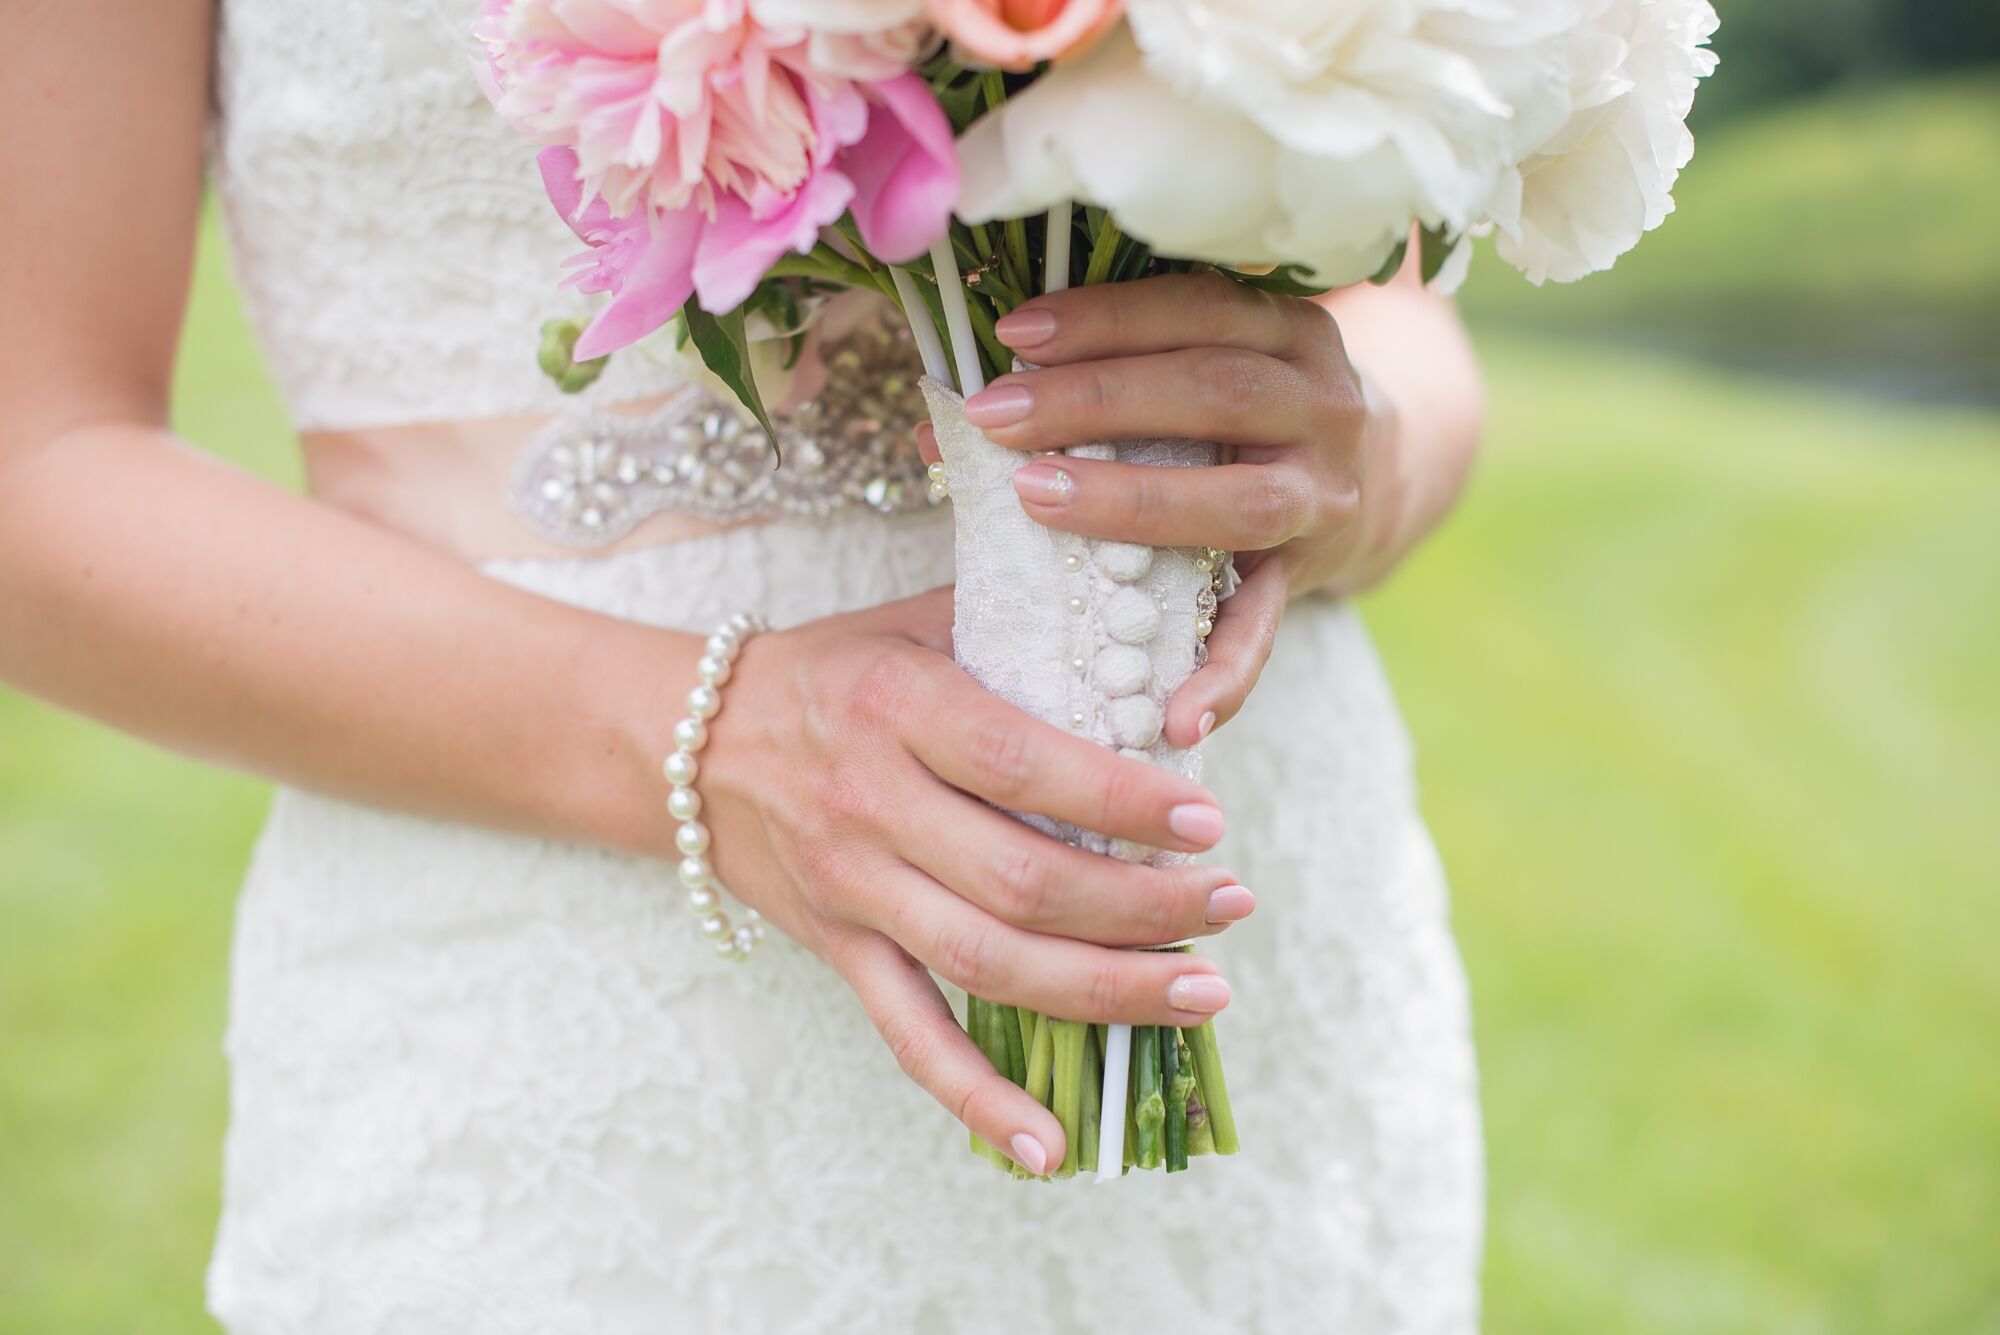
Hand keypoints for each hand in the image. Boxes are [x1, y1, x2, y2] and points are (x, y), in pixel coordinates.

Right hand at [693, 588, 1253, 1172]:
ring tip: (1203, 991)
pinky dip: (980, 1101)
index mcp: (899, 710)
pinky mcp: (839, 951)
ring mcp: (852, 890)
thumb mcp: (921, 623)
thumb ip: (1027, 632)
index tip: (1206, 823)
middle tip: (1232, 905)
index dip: (1121, 804)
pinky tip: (1055, 1147)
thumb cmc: (836, 672)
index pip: (1022, 767)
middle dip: (1145, 907)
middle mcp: (870, 805)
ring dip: (1105, 991)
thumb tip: (1161, 652)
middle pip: (1021, 882)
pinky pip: (912, 1039)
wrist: (690, 741)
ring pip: (987, 965)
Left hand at [946, 273, 1391, 747]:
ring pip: (1238, 501)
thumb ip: (1090, 375)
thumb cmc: (1236, 414)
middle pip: (1211, 391)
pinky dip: (1222, 677)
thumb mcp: (1189, 368)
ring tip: (1035, 502)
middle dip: (1094, 400)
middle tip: (995, 418)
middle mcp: (1323, 405)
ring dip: (1132, 503)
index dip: (1105, 318)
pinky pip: (1265, 630)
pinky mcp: (1310, 578)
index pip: (1194, 308)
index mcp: (1287, 330)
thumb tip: (939, 418)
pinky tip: (1173, 716)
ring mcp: (1325, 496)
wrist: (1369, 476)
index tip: (1013, 334)